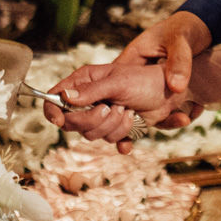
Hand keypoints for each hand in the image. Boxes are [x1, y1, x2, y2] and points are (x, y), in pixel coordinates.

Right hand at [42, 62, 169, 143]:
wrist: (168, 94)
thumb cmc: (144, 80)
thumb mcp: (117, 82)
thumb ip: (91, 90)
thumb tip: (65, 96)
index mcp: (83, 81)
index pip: (55, 98)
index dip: (53, 111)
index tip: (60, 121)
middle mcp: (88, 99)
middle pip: (72, 122)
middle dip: (94, 119)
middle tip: (111, 108)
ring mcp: (100, 115)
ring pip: (91, 134)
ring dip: (113, 126)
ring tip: (127, 111)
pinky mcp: (113, 128)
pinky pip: (109, 140)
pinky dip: (123, 135)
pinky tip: (132, 125)